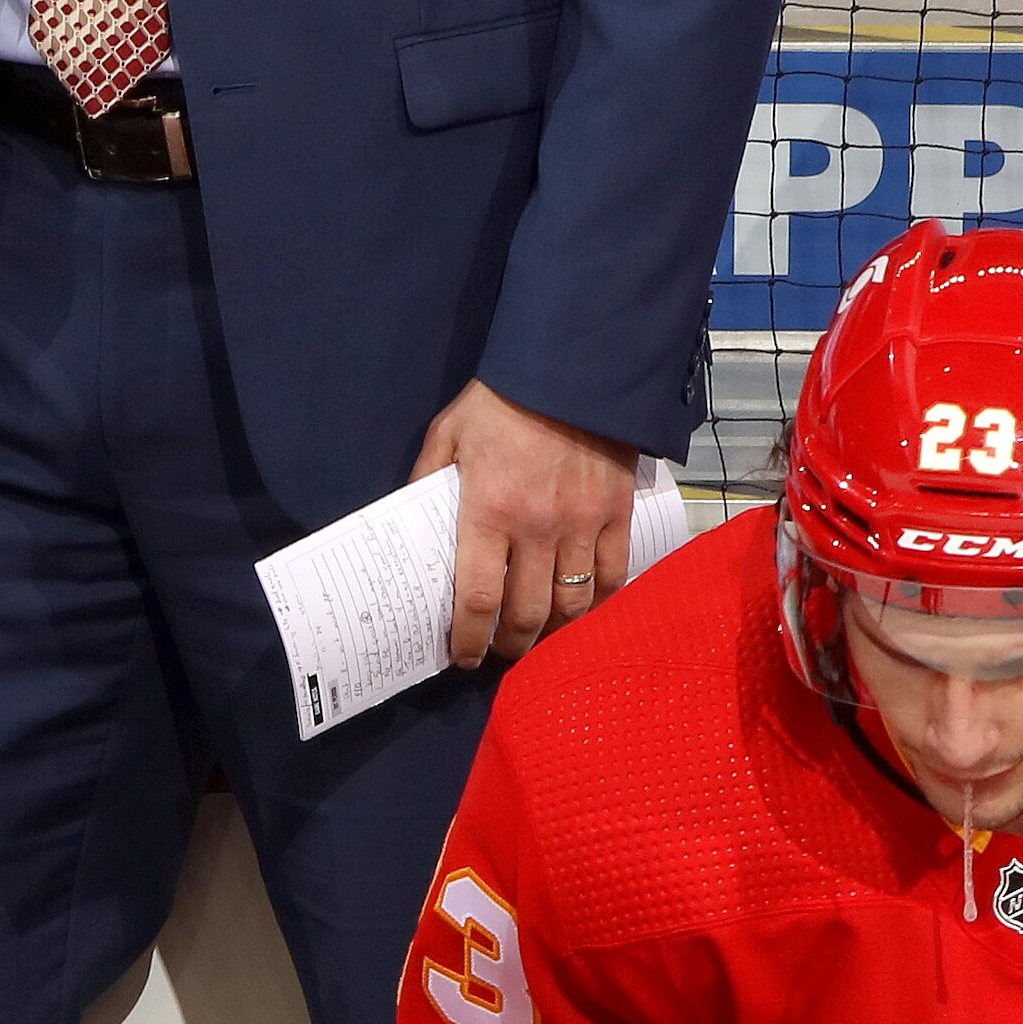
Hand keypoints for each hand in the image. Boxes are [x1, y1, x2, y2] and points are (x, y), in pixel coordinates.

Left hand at [414, 380, 637, 667]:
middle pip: (527, 615)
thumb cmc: (503, 400)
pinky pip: (612, 575)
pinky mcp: (616, 513)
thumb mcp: (449, 434)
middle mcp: (537, 527)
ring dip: (553, 631)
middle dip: (510, 646)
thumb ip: (426, 480)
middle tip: (499, 652)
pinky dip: (598, 602)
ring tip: (538, 635)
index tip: (461, 657)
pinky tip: (582, 608)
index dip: (468, 640)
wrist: (572, 366)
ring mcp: (582, 523)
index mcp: (488, 510)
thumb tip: (406, 521)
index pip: (477, 600)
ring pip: (572, 604)